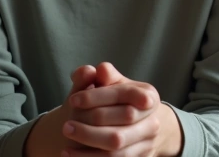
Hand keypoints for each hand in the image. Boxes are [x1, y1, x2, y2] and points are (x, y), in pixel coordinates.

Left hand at [63, 62, 180, 155]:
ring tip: (66, 138)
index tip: (73, 100)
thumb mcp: (112, 86)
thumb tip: (99, 69)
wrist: (134, 129)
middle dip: (92, 121)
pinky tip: (69, 153)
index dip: (98, 96)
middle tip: (65, 124)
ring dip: (88, 141)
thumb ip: (105, 75)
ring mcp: (148, 143)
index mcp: (149, 96)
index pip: (125, 93)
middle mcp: (153, 120)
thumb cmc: (117, 103)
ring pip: (117, 145)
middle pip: (124, 119)